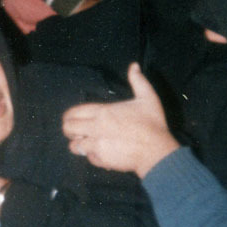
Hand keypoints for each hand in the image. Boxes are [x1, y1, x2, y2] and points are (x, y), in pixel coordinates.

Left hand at [62, 63, 179, 178]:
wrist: (158, 152)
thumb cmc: (153, 124)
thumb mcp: (148, 98)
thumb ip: (138, 81)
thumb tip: (134, 66)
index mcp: (103, 112)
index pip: (73, 113)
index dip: (68, 116)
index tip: (70, 119)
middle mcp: (96, 128)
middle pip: (67, 129)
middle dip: (69, 130)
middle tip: (77, 132)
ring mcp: (97, 145)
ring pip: (74, 146)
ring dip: (79, 145)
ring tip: (88, 143)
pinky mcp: (102, 160)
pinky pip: (89, 159)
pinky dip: (93, 157)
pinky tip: (102, 153)